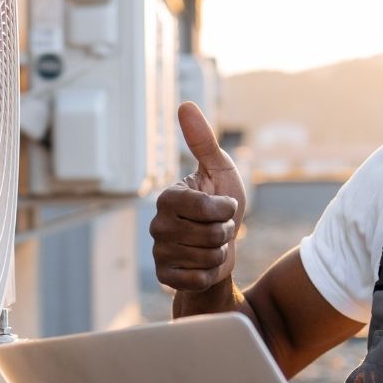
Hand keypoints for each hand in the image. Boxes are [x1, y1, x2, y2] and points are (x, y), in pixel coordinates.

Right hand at [151, 103, 247, 293]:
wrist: (221, 249)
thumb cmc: (221, 206)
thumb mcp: (220, 171)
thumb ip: (203, 141)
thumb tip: (185, 105)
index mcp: (167, 197)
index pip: (205, 206)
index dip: (225, 209)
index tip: (224, 206)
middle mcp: (157, 224)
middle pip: (210, 234)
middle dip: (226, 232)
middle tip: (219, 228)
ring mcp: (159, 251)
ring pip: (207, 257)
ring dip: (220, 252)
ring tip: (212, 245)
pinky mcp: (164, 276)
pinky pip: (197, 278)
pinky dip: (210, 273)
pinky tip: (203, 265)